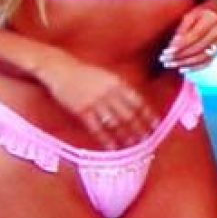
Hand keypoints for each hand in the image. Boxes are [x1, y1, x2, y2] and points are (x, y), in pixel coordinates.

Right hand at [39, 54, 158, 148]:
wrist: (61, 69)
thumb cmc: (85, 72)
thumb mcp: (107, 76)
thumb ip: (119, 88)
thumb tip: (134, 102)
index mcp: (117, 83)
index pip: (137, 102)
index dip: (147, 114)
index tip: (155, 124)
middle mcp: (109, 93)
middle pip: (128, 114)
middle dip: (139, 128)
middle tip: (147, 139)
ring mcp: (95, 102)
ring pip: (114, 123)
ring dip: (125, 135)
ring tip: (133, 145)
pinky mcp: (82, 111)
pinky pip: (97, 128)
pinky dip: (106, 139)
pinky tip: (113, 147)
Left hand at [161, 6, 216, 71]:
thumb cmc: (199, 14)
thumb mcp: (189, 16)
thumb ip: (182, 30)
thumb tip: (173, 47)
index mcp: (211, 19)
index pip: (195, 35)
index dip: (181, 45)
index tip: (166, 52)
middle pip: (199, 47)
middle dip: (180, 55)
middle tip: (165, 60)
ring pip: (203, 57)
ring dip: (185, 63)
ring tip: (170, 64)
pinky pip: (207, 62)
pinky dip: (194, 67)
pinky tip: (182, 69)